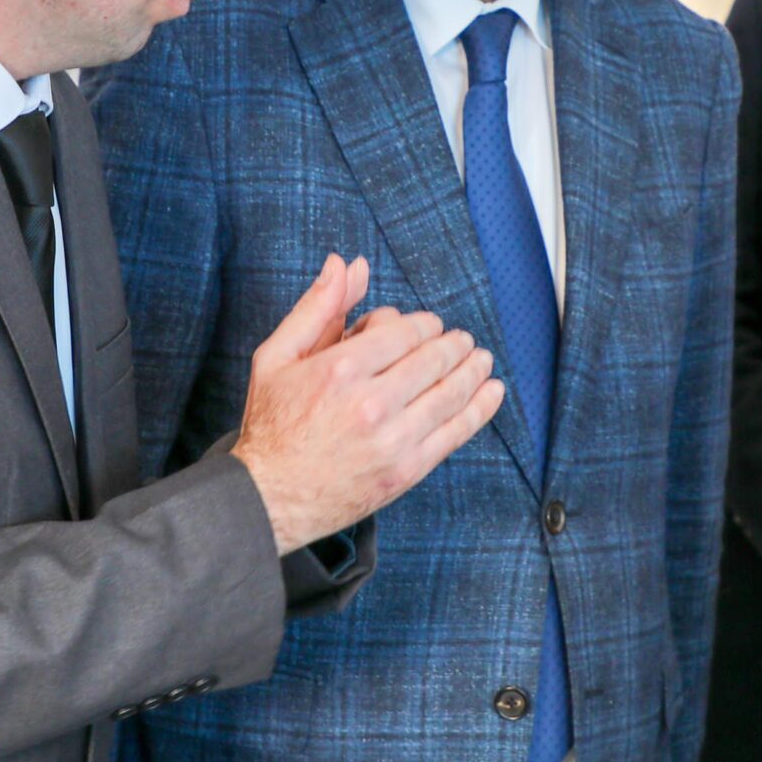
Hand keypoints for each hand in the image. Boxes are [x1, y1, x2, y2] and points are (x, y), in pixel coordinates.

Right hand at [229, 254, 505, 552]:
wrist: (268, 497)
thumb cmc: (271, 424)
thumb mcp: (279, 355)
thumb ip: (318, 307)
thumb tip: (348, 263)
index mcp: (340, 369)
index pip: (406, 331)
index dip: (423, 325)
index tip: (426, 327)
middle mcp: (370, 403)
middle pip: (434, 359)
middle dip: (453, 344)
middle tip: (461, 341)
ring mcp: (392, 440)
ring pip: (451, 393)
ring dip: (473, 370)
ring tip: (481, 359)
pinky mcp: (406, 470)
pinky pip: (456, 433)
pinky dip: (480, 409)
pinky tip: (492, 392)